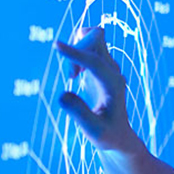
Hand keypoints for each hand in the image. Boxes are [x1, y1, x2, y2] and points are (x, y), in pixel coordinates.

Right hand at [55, 27, 142, 154]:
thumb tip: (62, 95)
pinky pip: (88, 45)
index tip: (55, 45)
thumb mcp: (93, 131)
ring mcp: (108, 67)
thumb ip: (78, 113)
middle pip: (96, 39)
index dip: (75, 53)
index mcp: (114, 83)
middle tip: (71, 77)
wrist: (118, 135)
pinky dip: (76, 52)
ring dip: (76, 49)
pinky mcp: (100, 67)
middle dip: (76, 50)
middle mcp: (113, 70)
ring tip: (73, 76)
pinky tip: (75, 75)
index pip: (95, 60)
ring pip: (92, 38)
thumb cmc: (107, 135)